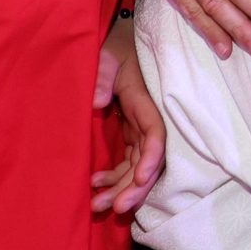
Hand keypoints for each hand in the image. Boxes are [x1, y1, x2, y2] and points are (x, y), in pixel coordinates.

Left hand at [92, 23, 165, 215]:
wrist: (121, 42)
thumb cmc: (114, 47)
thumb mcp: (105, 55)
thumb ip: (101, 74)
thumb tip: (97, 104)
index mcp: (144, 101)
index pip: (155, 134)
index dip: (151, 158)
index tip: (139, 179)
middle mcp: (147, 119)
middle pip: (149, 160)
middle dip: (135, 188)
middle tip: (115, 208)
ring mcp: (140, 128)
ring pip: (138, 167)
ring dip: (122, 189)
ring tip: (98, 206)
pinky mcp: (131, 132)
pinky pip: (128, 162)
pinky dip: (115, 177)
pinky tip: (95, 184)